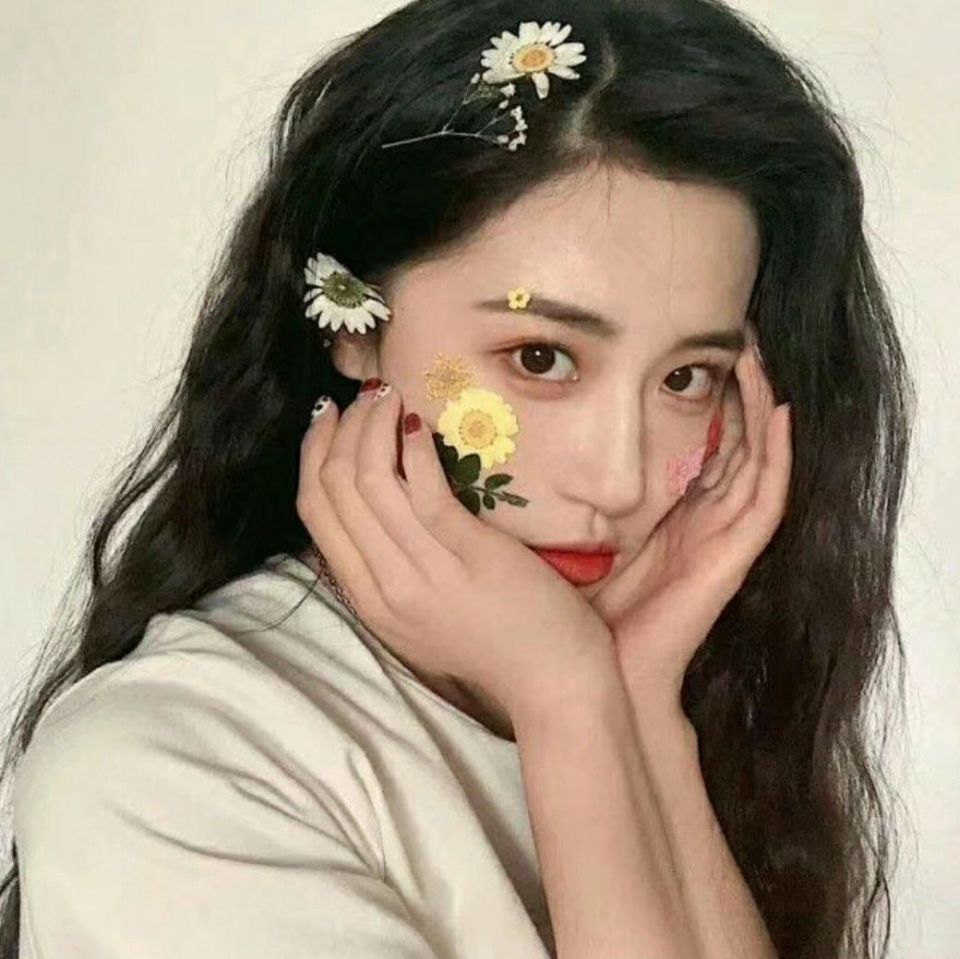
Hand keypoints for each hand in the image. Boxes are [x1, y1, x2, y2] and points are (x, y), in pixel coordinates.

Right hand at [296, 381, 613, 718]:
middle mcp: (385, 587)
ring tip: (388, 397)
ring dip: (373, 427)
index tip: (328, 419)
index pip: (315, 514)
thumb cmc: (492, 641)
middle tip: (363, 396)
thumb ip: (389, 568)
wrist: (551, 681)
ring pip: (369, 482)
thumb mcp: (419, 615)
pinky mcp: (468, 555)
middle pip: (334, 490)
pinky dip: (414, 447)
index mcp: (369, 600)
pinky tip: (418, 422)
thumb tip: (371, 506)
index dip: (313, 455)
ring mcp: (424, 572)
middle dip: (340, 430)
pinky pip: (423, 489)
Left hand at [590, 338, 793, 703]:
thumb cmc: (581, 615)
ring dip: (760, 407)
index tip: (686, 348)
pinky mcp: (733, 559)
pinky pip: (768, 501)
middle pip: (733, 443)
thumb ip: (562, 498)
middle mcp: (701, 522)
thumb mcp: (569, 540)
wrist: (600, 677)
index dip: (702, 400)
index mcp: (668, 517)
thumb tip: (520, 446)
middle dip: (736, 390)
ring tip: (755, 354)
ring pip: (756, 460)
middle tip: (733, 334)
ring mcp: (722, 540)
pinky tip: (781, 413)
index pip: (698, 445)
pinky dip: (779, 458)